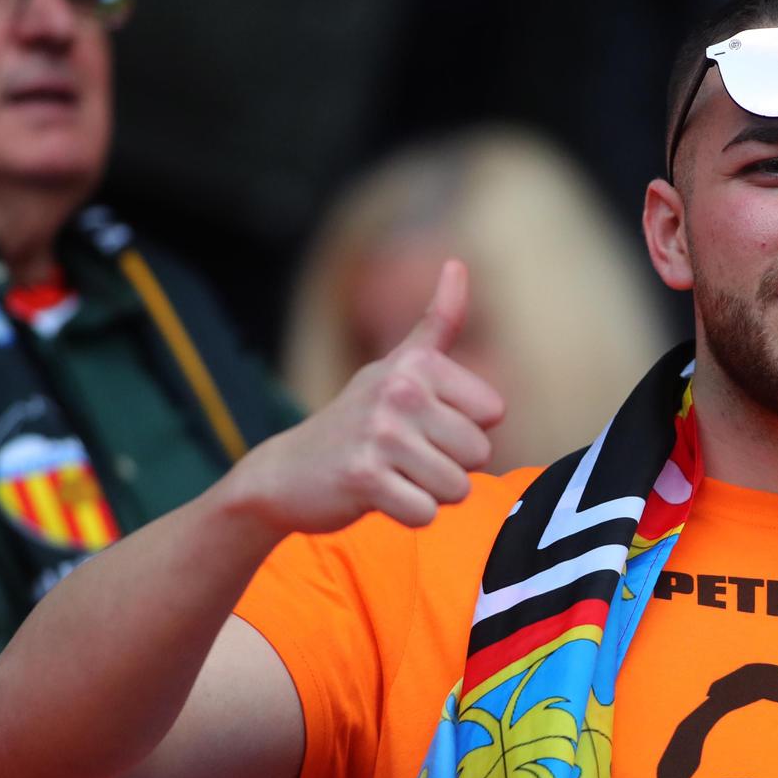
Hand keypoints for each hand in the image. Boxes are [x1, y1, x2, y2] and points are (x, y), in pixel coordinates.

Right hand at [224, 259, 504, 534]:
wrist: (284, 473)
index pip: (493, 414)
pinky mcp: (363, 477)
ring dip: (429, 492)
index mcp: (418, 363)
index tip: (424, 425)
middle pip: (479, 454)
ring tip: (393, 475)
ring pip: (457, 488)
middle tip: (406, 456)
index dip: (465, 430)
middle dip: (449, 466)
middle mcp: (400, 390)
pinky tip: (377, 496)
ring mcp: (380, 433)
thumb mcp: (396, 366)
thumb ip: (437, 322)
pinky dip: (407, 514)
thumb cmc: (356, 420)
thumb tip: (458, 263)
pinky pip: (426, 513)